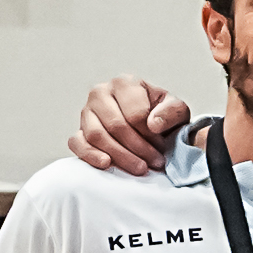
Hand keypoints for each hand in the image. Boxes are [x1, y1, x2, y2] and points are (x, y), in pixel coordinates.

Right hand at [72, 73, 192, 176]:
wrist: (148, 125)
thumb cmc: (161, 116)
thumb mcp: (176, 110)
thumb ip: (172, 112)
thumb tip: (153, 124)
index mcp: (125, 83)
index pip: (135, 113)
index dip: (150, 135)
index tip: (163, 148)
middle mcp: (100, 93)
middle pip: (116, 125)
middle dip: (138, 148)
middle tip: (154, 163)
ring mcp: (86, 111)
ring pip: (97, 135)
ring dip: (120, 155)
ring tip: (140, 168)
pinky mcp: (78, 130)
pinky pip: (77, 143)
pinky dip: (90, 155)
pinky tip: (107, 164)